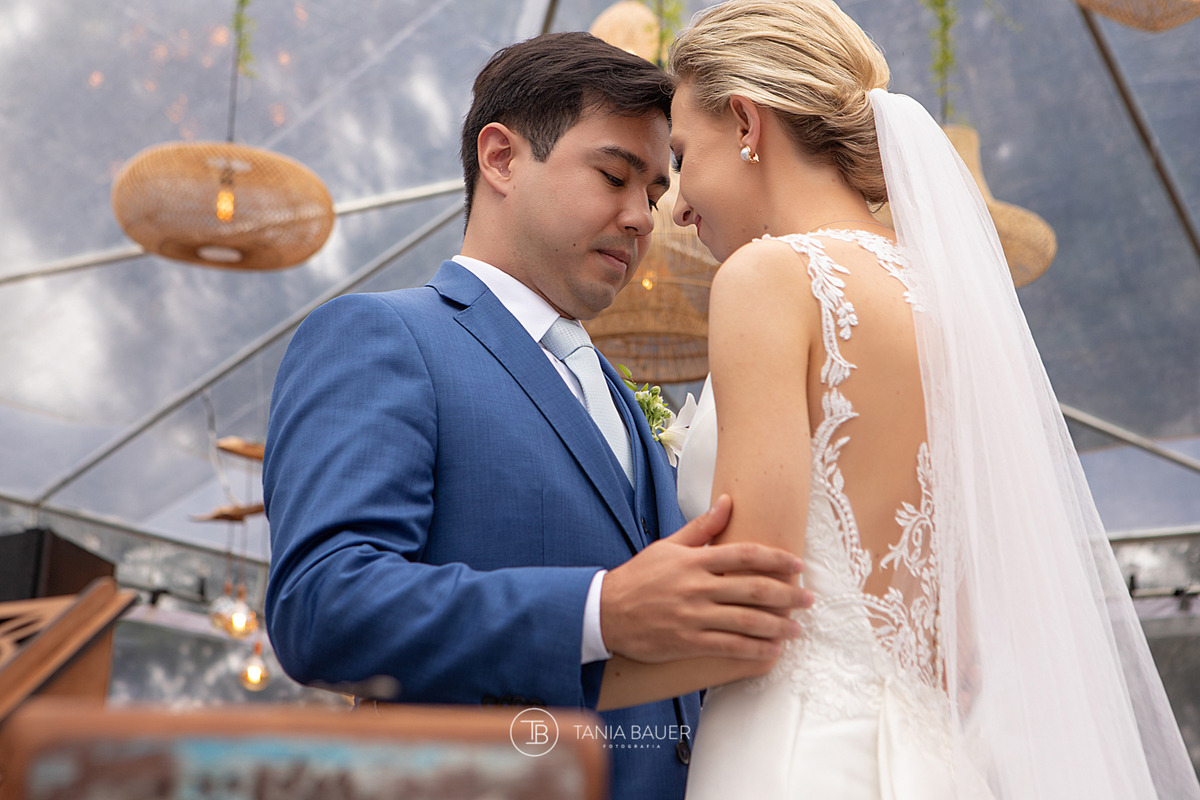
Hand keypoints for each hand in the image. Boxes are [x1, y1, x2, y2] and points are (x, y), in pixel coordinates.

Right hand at [600, 495, 814, 663]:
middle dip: (787, 594)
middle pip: (753, 588)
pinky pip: (728, 646)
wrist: (605, 612)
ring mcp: (693, 616)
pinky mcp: (687, 641)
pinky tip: (771, 651)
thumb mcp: (667, 546)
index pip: (745, 554)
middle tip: (808, 599)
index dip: (776, 559)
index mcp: (694, 560)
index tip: (797, 564)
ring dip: (777, 625)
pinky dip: (753, 650)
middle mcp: (697, 586)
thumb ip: (701, 527)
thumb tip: (727, 501)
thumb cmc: (639, 577)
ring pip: (746, 620)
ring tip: (796, 629)